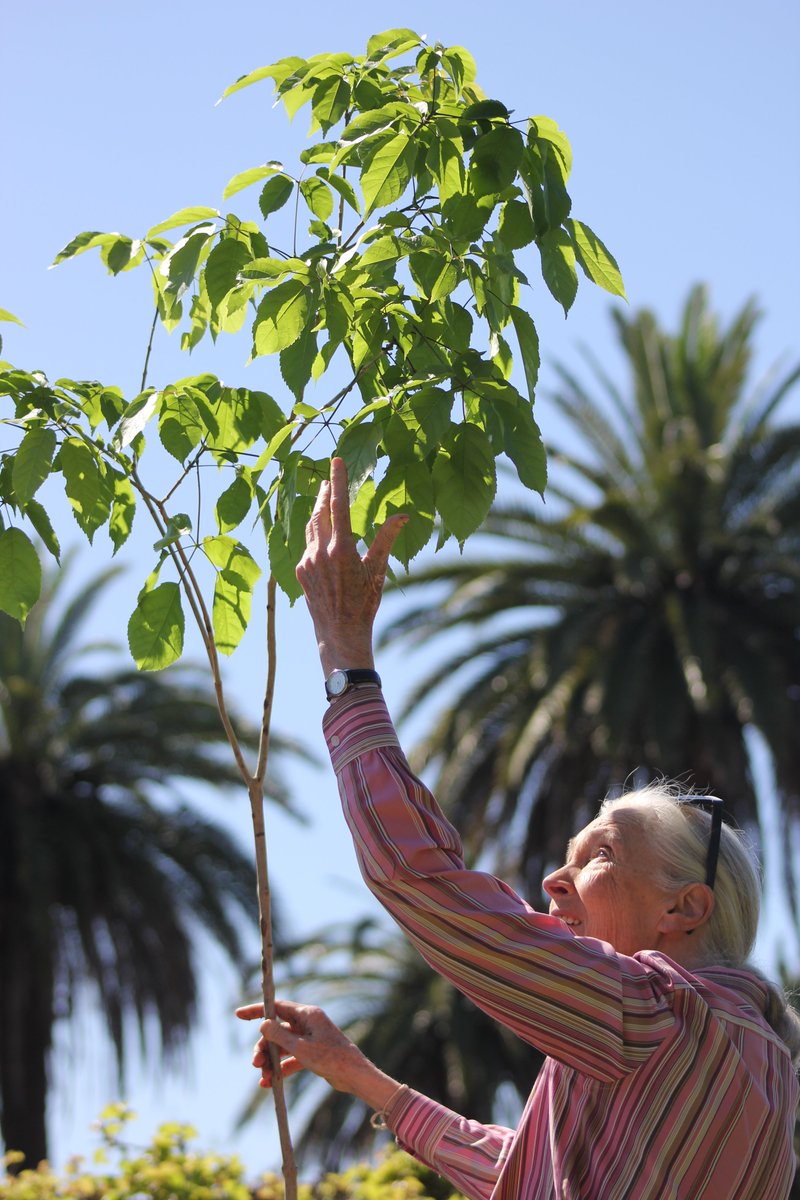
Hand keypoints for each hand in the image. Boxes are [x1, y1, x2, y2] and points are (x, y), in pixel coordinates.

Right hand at [235, 999, 400, 1110]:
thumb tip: (262, 1024)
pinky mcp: (312, 1054)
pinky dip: (280, 1069)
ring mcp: (310, 1039)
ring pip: (282, 1046)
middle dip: (263, 1047)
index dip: (257, 1011)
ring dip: (270, 1061)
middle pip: (277, 1031)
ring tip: (263, 1077)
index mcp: (307, 1015)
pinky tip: (269, 1083)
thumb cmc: (331, 1058)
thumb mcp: (301, 1048)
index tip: (238, 1014)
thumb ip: (280, 1036)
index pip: (277, 1007)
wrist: (354, 1076)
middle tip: (255, 1063)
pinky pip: (290, 1059)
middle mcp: (308, 1024)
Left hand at [295, 457, 407, 675]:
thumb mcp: (378, 570)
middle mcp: (320, 552)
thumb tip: (404, 516)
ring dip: (318, 511)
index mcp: (342, 549)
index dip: (339, 480)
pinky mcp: (300, 571)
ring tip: (324, 499)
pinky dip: (315, 535)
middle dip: (326, 492)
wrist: (339, 633)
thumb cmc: (364, 603)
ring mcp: (307, 561)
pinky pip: (307, 545)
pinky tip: (323, 536)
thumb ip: (387, 538)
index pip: (340, 506)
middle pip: (320, 511)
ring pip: (311, 527)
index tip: (336, 460)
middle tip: (330, 478)